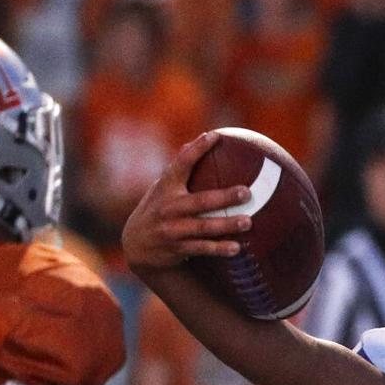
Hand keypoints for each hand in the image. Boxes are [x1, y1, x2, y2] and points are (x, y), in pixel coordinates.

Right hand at [122, 133, 254, 270]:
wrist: (136, 245)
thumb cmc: (158, 209)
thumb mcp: (162, 188)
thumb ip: (180, 170)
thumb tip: (201, 138)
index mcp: (166, 187)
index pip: (181, 163)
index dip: (196, 149)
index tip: (214, 136)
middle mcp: (168, 207)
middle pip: (200, 201)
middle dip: (224, 197)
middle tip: (247, 192)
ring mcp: (172, 229)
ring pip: (203, 227)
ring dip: (226, 225)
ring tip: (248, 222)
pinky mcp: (177, 248)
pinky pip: (201, 248)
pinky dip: (219, 249)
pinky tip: (237, 248)